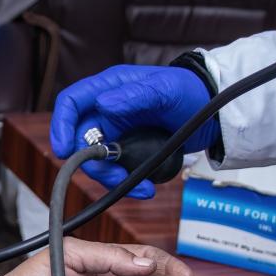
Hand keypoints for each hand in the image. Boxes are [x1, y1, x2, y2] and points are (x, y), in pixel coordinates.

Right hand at [50, 64, 218, 198]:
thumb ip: (136, 95)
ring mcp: (118, 131)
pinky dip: (128, 182)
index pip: (71, 102)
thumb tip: (103, 104)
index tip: (62, 150)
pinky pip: (117, 169)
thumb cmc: (190, 91)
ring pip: (98, 160)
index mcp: (110, 87)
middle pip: (80, 139)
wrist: (214, 114)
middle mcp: (108, 109)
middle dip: (95, 163)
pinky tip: (146, 186)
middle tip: (118, 177)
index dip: (61, 125)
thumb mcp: (166, 89)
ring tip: (142, 187)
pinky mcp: (129, 149)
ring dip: (114, 177)